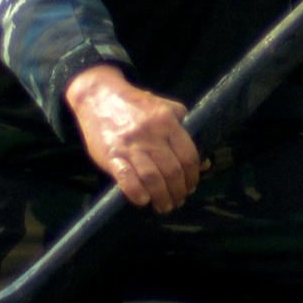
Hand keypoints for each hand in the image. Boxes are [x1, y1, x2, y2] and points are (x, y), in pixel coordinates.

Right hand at [66, 65, 199, 211]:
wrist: (99, 96)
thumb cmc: (136, 104)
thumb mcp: (164, 107)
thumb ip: (183, 128)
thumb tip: (203, 161)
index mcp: (166, 122)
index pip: (188, 156)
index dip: (193, 176)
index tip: (191, 187)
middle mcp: (150, 134)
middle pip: (172, 171)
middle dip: (179, 191)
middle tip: (178, 201)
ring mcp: (130, 145)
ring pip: (152, 178)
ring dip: (161, 197)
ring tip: (164, 206)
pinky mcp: (111, 155)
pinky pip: (126, 179)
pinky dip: (137, 193)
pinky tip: (143, 200)